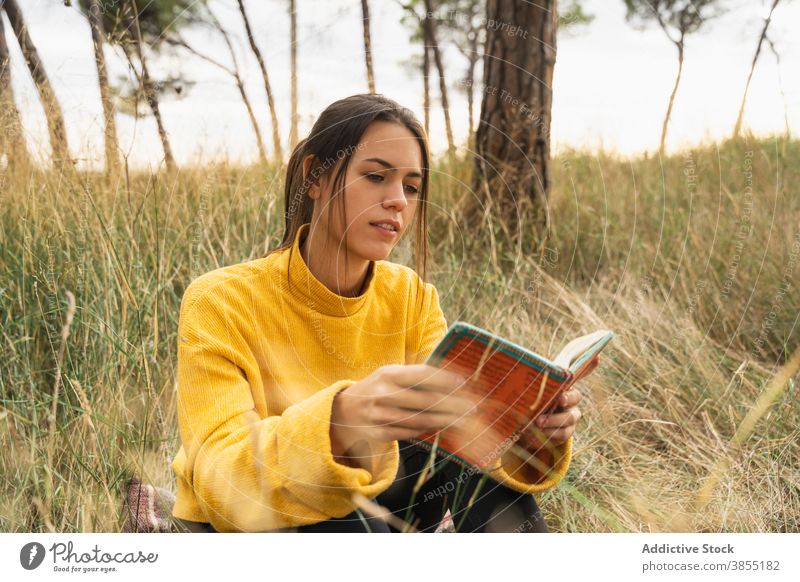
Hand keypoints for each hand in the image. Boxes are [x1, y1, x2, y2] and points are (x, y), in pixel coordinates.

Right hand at [330, 364, 475, 455]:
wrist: (344, 411)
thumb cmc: (376, 388)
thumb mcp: (389, 374)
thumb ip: (415, 375)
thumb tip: (450, 377)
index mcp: (388, 374)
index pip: (422, 375)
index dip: (445, 379)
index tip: (463, 383)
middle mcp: (384, 394)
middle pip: (426, 400)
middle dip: (453, 404)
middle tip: (471, 407)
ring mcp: (382, 415)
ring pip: (422, 419)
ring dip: (446, 420)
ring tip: (463, 419)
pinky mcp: (382, 433)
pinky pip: (412, 432)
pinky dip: (429, 429)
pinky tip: (442, 426)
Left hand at [524, 356, 598, 446]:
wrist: (524, 428)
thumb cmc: (527, 403)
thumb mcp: (527, 392)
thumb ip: (532, 383)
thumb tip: (526, 371)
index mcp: (562, 385)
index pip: (578, 373)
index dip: (589, 365)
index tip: (597, 357)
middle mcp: (570, 398)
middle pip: (575, 397)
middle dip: (567, 398)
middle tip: (559, 399)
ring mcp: (570, 416)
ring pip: (570, 417)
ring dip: (554, 420)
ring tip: (538, 421)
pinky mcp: (566, 432)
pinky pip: (564, 433)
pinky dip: (551, 432)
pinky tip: (540, 432)